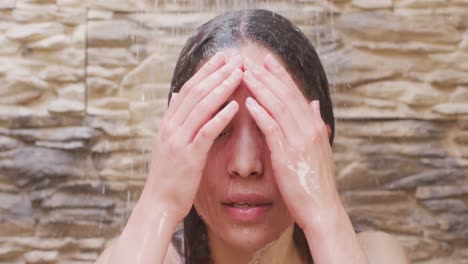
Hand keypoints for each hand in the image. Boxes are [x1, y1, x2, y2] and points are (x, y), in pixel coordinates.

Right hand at [140, 52, 243, 222]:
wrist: (159, 202)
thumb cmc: (168, 174)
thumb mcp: (167, 142)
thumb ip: (174, 118)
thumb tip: (177, 96)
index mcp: (168, 122)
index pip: (189, 89)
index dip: (205, 72)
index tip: (221, 58)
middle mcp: (171, 127)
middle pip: (196, 92)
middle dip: (217, 73)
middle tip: (235, 59)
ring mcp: (179, 140)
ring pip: (202, 107)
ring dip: (222, 88)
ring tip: (239, 74)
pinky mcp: (189, 156)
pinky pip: (207, 132)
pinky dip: (221, 117)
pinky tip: (235, 105)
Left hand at [242, 54, 339, 229]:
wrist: (322, 208)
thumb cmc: (317, 181)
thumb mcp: (320, 149)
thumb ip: (316, 124)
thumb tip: (314, 104)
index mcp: (314, 126)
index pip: (295, 94)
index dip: (281, 76)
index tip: (267, 61)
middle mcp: (309, 129)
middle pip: (286, 95)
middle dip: (267, 76)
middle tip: (251, 60)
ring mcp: (299, 141)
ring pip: (278, 107)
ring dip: (260, 88)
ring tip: (245, 74)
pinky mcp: (287, 155)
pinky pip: (272, 130)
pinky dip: (261, 114)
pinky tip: (248, 103)